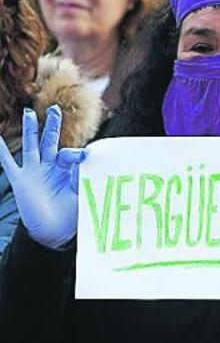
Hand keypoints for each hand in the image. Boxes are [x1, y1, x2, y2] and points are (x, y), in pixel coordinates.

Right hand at [0, 106, 85, 248]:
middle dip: (52, 125)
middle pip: (50, 141)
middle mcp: (50, 168)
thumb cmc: (71, 215)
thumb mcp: (81, 193)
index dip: (78, 153)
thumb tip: (88, 155)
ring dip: (30, 130)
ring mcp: (34, 172)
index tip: (87, 155)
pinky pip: (9, 163)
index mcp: (67, 171)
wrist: (53, 233)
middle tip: (56, 108)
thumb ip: (83, 174)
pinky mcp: (21, 180)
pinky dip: (2, 151)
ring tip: (29, 113)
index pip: (71, 154)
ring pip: (31, 146)